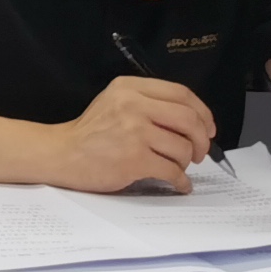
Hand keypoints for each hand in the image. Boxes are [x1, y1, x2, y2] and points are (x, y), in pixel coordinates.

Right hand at [53, 76, 218, 192]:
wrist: (63, 154)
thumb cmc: (92, 132)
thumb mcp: (116, 103)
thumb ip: (148, 104)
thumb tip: (192, 123)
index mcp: (129, 88)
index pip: (181, 93)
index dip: (202, 112)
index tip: (207, 127)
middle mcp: (132, 105)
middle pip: (189, 119)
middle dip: (202, 139)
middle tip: (199, 152)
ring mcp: (134, 132)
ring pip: (183, 147)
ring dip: (186, 162)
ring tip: (176, 166)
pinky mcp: (134, 159)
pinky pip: (172, 171)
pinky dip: (181, 181)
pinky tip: (178, 183)